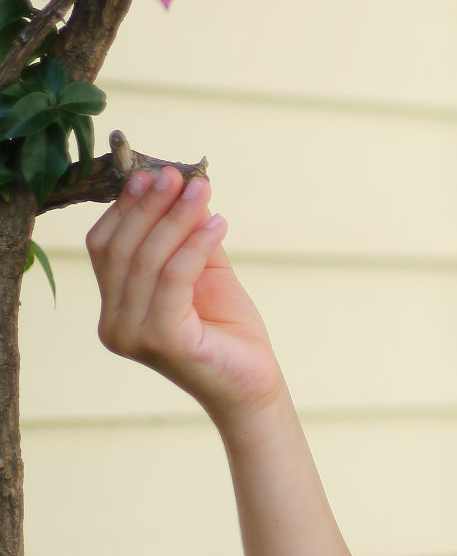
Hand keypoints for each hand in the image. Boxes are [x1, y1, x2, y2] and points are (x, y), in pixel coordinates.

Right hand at [87, 167, 285, 426]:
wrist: (253, 382)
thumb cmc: (227, 329)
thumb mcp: (204, 272)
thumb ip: (188, 236)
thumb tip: (184, 186)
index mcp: (114, 306)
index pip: (105, 246)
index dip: (127, 207)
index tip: (154, 173)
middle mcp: (113, 323)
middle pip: (122, 248)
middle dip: (150, 205)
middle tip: (179, 175)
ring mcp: (132, 334)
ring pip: (147, 260)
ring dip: (177, 218)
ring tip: (203, 190)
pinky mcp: (161, 340)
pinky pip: (174, 278)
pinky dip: (195, 245)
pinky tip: (219, 224)